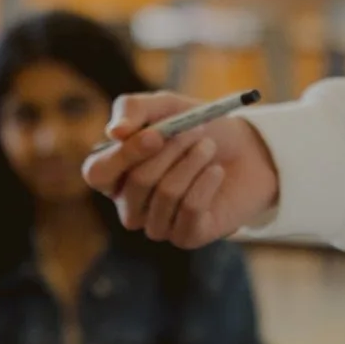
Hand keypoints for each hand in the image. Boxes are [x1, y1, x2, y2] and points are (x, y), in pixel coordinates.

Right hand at [81, 93, 279, 248]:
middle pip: (137, 183)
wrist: (246, 151)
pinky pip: (190, 210)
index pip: (98, 173)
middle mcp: (130, 205)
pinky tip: (216, 171)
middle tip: (197, 130)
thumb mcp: (165, 107)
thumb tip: (114, 132)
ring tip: (208, 147)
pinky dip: (206, 182)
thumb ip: (133, 109)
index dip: (123, 155)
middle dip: (172, 151)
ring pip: (166, 194)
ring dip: (193, 162)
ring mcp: (157, 224)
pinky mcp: (186, 236)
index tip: (155, 135)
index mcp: (115, 174)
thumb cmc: (197, 129)